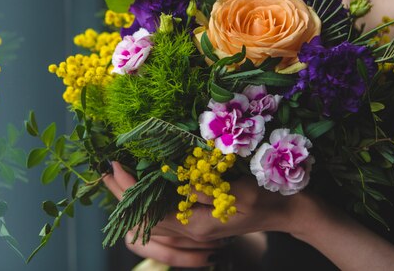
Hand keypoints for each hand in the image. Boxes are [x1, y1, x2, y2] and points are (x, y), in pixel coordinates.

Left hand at [103, 162, 307, 266]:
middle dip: (122, 192)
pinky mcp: (200, 217)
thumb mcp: (236, 191)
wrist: (289, 209)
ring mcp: (195, 224)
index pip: (150, 210)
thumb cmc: (267, 197)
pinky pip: (166, 211)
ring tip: (117, 175)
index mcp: (197, 225)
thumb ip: (203, 188)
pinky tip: (145, 182)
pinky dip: (149, 197)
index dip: (129, 188)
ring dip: (133, 195)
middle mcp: (191, 229)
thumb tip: (172, 178)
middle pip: (145, 215)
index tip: (114, 164)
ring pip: (152, 214)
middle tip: (104, 168)